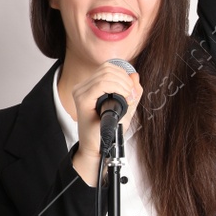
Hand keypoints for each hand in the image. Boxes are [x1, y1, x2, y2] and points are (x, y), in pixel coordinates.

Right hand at [69, 62, 141, 185]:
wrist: (99, 148)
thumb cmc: (109, 131)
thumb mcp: (126, 108)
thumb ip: (132, 92)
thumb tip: (134, 75)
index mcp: (90, 86)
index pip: (108, 67)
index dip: (124, 73)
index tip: (132, 89)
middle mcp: (83, 87)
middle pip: (107, 68)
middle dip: (125, 79)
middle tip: (131, 95)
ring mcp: (81, 92)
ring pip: (105, 74)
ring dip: (123, 84)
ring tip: (128, 98)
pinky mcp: (82, 99)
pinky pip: (100, 84)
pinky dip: (116, 88)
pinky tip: (123, 98)